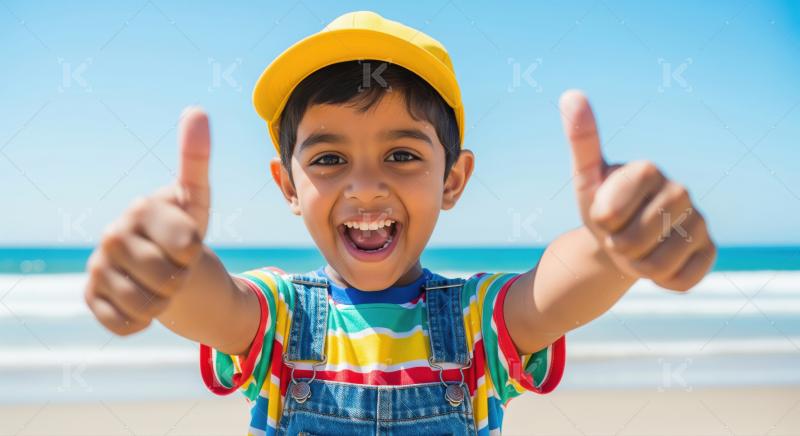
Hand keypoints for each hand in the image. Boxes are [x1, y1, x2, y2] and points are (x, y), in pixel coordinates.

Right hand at [84, 108, 211, 333]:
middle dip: (182, 278)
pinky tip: (142, 304)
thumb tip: (196, 110)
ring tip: (161, 284)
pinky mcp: (91, 297)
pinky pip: (124, 323)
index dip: (197, 251)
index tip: (191, 242)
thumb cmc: (183, 231)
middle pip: (168, 278)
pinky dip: (140, 322)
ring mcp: (99, 267)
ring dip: (165, 302)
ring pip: (147, 304)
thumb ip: (196, 159)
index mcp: (140, 208)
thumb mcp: (196, 200)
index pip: (187, 243)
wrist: (164, 268)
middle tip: (176, 266)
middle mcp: (112, 235)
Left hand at [559, 90, 715, 290]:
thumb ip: (581, 140)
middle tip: (617, 233)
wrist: (622, 239)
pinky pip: (679, 280)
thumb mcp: (585, 179)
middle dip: (615, 246)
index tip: (602, 211)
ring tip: (635, 248)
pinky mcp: (710, 250)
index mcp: (647, 169)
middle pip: (631, 242)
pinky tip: (659, 260)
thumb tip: (570, 93)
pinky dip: (660, 280)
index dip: (599, 221)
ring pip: (655, 265)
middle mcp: (679, 189)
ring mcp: (699, 220)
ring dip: (635, 265)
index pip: (609, 213)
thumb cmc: (601, 206)